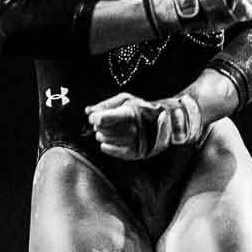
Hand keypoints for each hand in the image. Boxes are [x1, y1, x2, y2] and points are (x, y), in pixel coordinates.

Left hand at [86, 91, 202, 159]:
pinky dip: (106, 145)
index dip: (95, 118)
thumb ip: (105, 104)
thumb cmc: (141, 109)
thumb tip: (88, 111)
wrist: (164, 123)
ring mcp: (132, 142)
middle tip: (106, 122)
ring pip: (102, 139)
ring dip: (103, 135)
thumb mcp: (125, 99)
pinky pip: (108, 150)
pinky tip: (109, 140)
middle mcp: (131, 129)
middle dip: (99, 125)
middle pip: (100, 130)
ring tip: (112, 129)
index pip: (103, 119)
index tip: (94, 117)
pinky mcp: (133, 152)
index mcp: (129, 113)